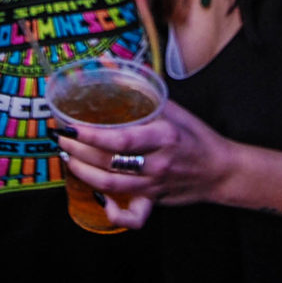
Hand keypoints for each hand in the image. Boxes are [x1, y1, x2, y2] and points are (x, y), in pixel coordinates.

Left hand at [55, 101, 235, 219]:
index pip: (120, 139)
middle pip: (108, 162)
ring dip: (84, 173)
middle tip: (61, 138)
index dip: (91, 135)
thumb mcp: (171, 108)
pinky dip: (113, 212)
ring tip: (69, 159)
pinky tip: (99, 198)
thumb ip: (140, 90)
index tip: (70, 126)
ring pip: (111, 186)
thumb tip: (107, 65)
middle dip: (78, 151)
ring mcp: (155, 185)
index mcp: (164, 136)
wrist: (220, 170)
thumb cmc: (194, 135)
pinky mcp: (154, 201)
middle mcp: (158, 163)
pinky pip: (132, 217)